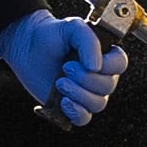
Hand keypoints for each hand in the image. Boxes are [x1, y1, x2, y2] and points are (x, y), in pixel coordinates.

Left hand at [0, 11, 128, 127]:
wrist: (27, 46)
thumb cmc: (52, 34)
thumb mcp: (72, 28)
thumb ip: (89, 41)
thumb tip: (96, 68)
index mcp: (104, 55)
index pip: (120, 64)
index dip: (107, 66)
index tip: (86, 62)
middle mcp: (99, 75)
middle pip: (108, 86)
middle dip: (86, 79)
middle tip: (65, 68)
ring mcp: (86, 92)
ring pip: (98, 104)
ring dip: (79, 95)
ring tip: (60, 82)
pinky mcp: (72, 105)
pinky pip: (84, 118)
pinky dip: (76, 112)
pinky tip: (63, 101)